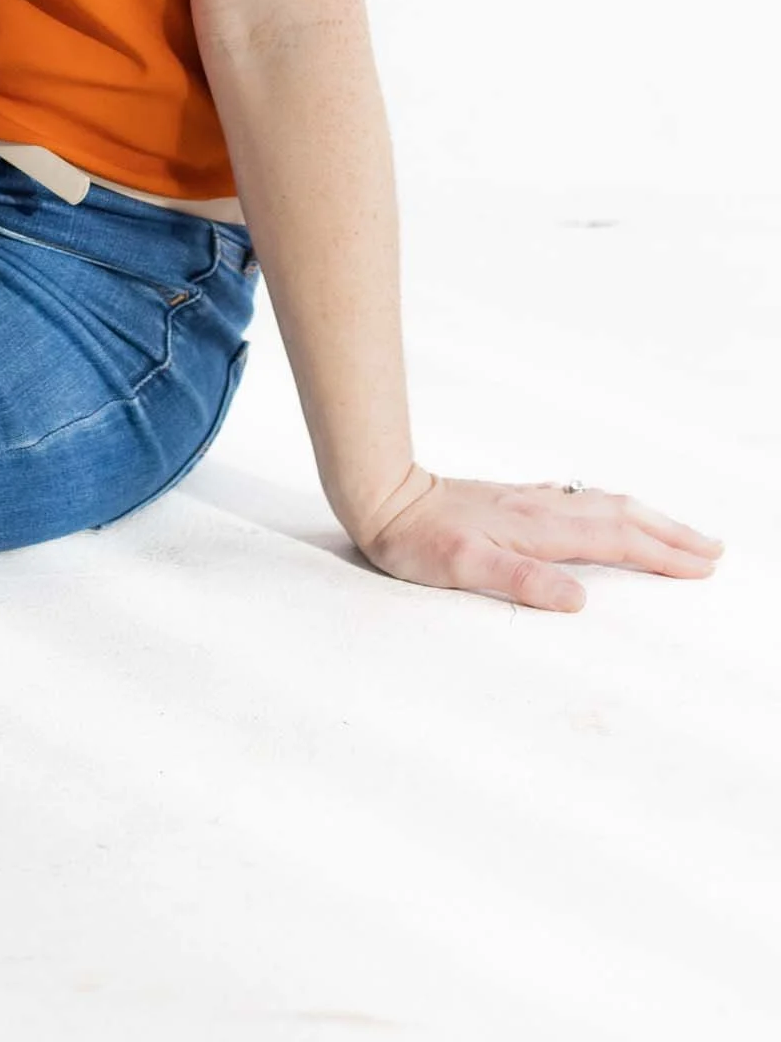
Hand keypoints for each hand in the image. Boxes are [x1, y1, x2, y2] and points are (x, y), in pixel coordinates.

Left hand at [349, 463, 725, 610]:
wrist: (383, 496)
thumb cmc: (417, 541)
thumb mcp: (463, 569)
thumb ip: (520, 581)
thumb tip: (579, 599)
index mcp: (538, 530)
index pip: (616, 540)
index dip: (662, 554)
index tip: (703, 566)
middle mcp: (541, 509)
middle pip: (622, 516)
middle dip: (671, 533)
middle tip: (713, 550)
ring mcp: (529, 501)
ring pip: (604, 504)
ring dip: (649, 518)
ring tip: (680, 532)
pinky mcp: (514, 500)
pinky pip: (580, 502)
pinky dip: (612, 509)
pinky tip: (612, 512)